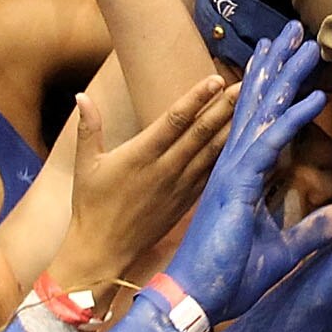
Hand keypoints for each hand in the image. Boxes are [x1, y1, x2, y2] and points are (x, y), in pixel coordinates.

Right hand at [54, 79, 235, 289]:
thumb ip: (88, 127)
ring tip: (250, 108)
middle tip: (246, 86)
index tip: (215, 80)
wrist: (104, 250)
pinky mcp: (186, 201)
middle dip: (224, 108)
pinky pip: (211, 174)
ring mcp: (179, 186)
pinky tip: (243, 144)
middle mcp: (165, 169)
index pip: (174, 120)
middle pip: (200, 133)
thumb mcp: (85, 164)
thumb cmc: (92, 206)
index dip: (196, 99)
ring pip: (211, 152)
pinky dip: (227, 158)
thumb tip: (81, 95)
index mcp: (140, 155)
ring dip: (230, 129)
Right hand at [159, 23, 327, 321]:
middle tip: (297, 30)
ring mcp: (234, 172)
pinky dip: (293, 120)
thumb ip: (312, 229)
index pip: (262, 120)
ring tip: (306, 43)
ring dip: (288, 77)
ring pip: (265, 113)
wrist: (194, 300)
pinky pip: (272, 146)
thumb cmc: (227, 277)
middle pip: (261, 104)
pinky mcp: (238, 186)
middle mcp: (236, 164)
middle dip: (279, 66)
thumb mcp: (284, 251)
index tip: (289, 57)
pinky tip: (315, 98)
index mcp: (242, 174)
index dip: (275, 87)